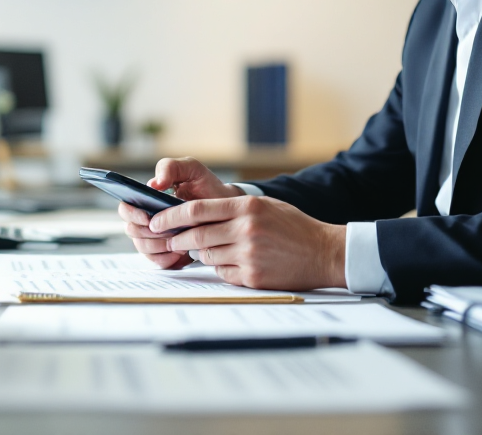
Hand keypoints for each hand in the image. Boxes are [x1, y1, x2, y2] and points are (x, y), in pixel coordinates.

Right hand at [118, 157, 242, 268]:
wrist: (226, 209)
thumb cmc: (206, 187)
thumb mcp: (191, 169)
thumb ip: (170, 167)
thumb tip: (154, 184)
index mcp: (147, 198)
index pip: (125, 208)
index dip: (132, 214)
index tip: (148, 217)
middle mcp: (147, 218)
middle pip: (131, 230)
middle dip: (149, 232)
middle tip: (170, 231)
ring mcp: (155, 237)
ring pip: (142, 247)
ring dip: (159, 246)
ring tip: (180, 240)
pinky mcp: (165, 253)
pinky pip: (156, 261)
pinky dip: (167, 258)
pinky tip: (181, 252)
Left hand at [153, 195, 346, 290]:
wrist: (325, 252)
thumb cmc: (295, 227)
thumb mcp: (266, 206)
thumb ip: (233, 208)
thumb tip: (199, 215)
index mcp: (247, 207)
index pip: (197, 209)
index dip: (171, 215)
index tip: (156, 220)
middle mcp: (245, 229)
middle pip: (196, 234)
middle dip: (176, 238)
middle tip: (167, 239)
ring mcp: (248, 254)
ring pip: (207, 255)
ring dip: (200, 253)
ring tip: (206, 249)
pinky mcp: (252, 276)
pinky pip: (222, 272)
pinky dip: (220, 268)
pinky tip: (232, 262)